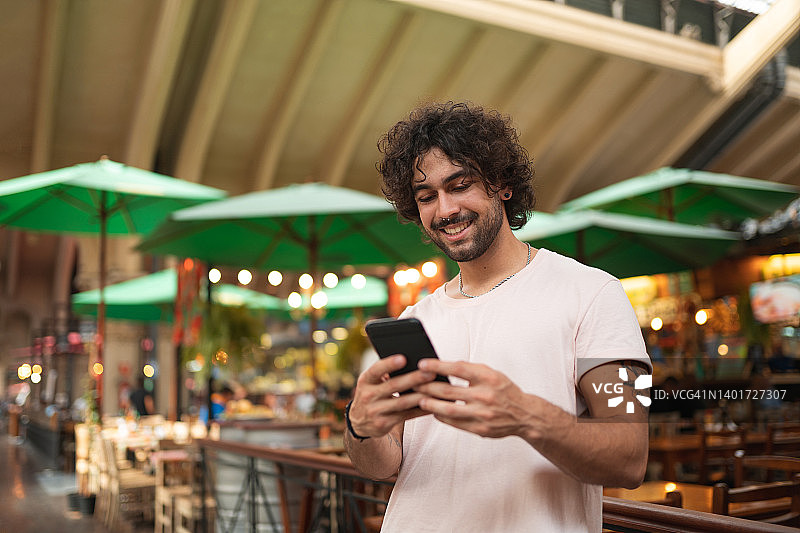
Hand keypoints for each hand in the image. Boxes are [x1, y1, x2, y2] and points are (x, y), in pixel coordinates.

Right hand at [348, 355, 437, 438]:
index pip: (376, 370)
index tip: (404, 358)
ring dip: (420, 396)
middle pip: (394, 385)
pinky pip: (406, 415)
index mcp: (365, 380)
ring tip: (435, 389)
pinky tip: (432, 404)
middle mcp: (368, 395)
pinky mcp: (383, 424)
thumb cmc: (372, 394)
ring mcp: (375, 411)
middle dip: (414, 379)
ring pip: (402, 402)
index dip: (389, 364)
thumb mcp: (371, 382)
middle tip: (430, 372)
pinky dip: (420, 410)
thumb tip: (413, 363)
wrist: (359, 422)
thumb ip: (385, 373)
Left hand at [415, 359, 565, 439]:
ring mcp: (482, 414)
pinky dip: (442, 417)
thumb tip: (442, 367)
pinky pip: (455, 423)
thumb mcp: (491, 374)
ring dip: (431, 404)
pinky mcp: (480, 428)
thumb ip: (470, 370)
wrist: (524, 415)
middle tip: (414, 382)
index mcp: (488, 377)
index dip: (438, 366)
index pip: (458, 369)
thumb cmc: (504, 390)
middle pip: (449, 390)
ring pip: (449, 409)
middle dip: (428, 386)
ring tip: (419, 399)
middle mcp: (485, 395)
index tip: (422, 364)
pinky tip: (434, 411)